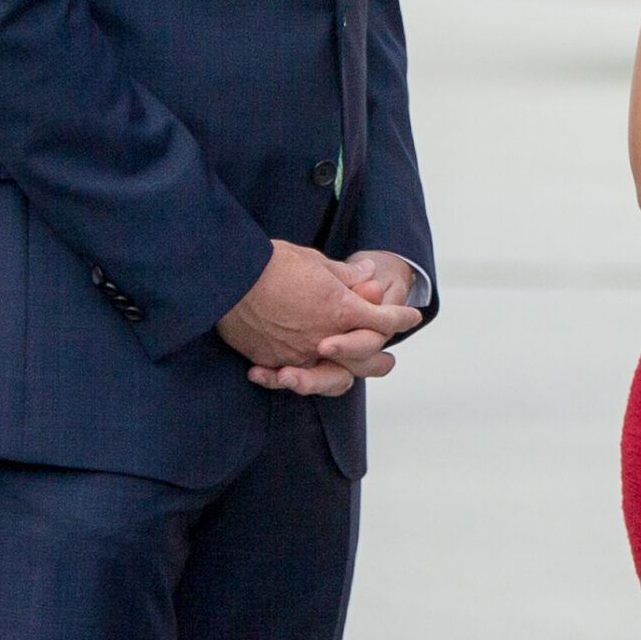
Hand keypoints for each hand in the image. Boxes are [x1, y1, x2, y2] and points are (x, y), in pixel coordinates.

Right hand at [220, 240, 420, 395]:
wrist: (228, 278)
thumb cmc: (273, 263)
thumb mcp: (316, 262)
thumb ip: (345, 275)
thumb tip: (367, 274)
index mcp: (342, 310)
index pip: (383, 319)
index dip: (400, 318)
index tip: (412, 317)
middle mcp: (324, 338)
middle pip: (364, 358)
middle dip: (379, 358)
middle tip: (388, 359)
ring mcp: (297, 354)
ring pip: (331, 377)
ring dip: (344, 376)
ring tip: (350, 377)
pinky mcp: (271, 361)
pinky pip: (291, 377)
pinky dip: (296, 378)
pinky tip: (296, 376)